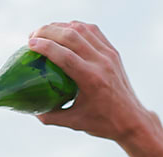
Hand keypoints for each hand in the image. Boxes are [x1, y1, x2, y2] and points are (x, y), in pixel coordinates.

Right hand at [27, 22, 153, 143]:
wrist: (132, 119)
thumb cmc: (103, 123)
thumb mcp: (74, 123)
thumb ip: (51, 116)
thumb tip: (32, 109)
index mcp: (91, 79)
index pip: (65, 55)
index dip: (45, 46)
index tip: (29, 43)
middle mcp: (101, 63)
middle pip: (71, 36)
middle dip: (48, 31)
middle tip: (32, 36)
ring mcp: (109, 55)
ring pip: (82, 29)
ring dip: (61, 26)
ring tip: (45, 32)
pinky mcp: (113, 52)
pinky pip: (93, 31)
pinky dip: (76, 27)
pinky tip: (64, 31)